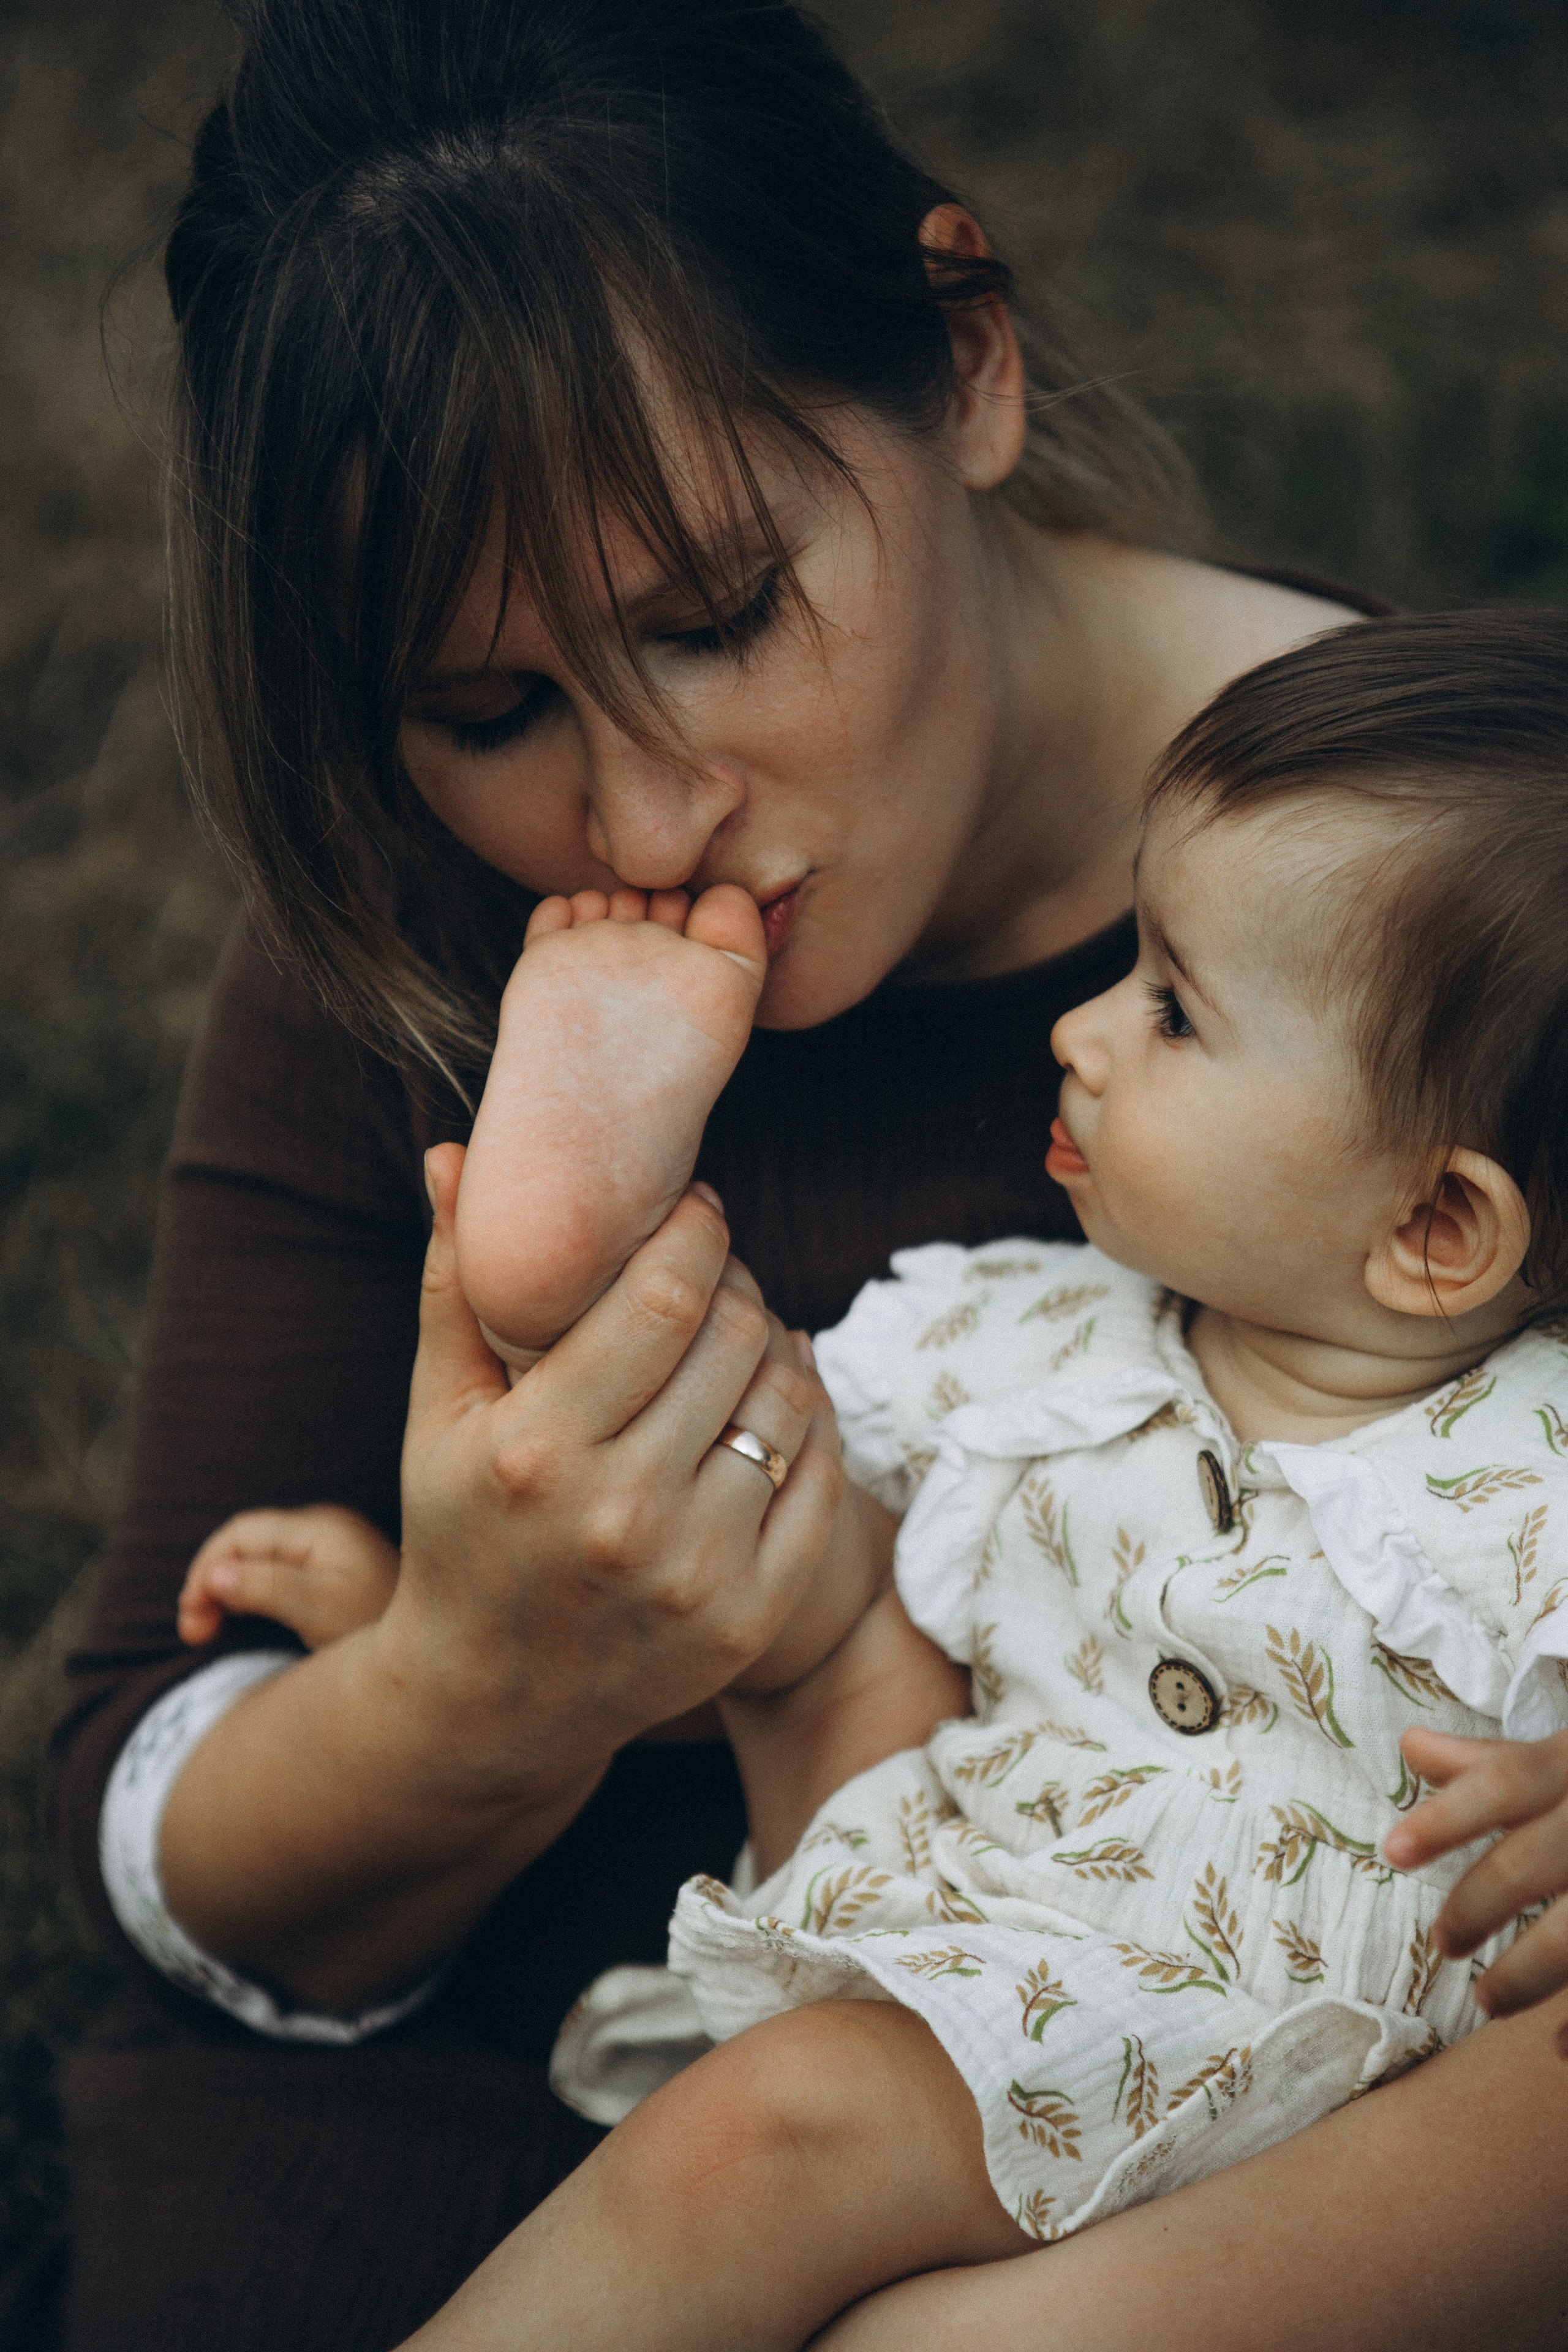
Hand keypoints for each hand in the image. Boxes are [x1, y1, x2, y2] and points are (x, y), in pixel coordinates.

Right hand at [177, 1505, 399, 1649]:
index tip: (191, 1619)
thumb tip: (213, 1576)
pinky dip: (247, 1596)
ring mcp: (329, 1551)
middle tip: (194, 1635)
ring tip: (205, 1633)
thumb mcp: (320, 1611)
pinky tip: (235, 1623)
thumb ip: (267, 1588)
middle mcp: (323, 1531)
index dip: (205, 1569)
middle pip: (245, 1545)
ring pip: (257, 1562)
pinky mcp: (332, 1576)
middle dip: (210, 1583)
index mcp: (321, 1528)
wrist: (440, 1648)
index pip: (241, 1533)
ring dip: (224, 1592)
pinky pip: (275, 1575)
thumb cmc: (382, 1627)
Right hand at [379, 1144, 847, 1779]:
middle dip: (734, 1281)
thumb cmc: (461, 1531)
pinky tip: (770, 1396)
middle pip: (735, 1337)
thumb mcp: (438, 1411)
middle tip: (715, 1272)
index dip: (696, 1233)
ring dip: (774, 1344)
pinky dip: (807, 1420)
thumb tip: (454, 1154)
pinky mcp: (748, 1617)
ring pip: (787, 1399)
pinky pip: (818, 1477)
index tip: (695, 1210)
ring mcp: (693, 1575)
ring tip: (737, 1333)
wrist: (493, 1700)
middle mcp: (620, 1515)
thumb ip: (456, 1281)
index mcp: (537, 1451)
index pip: (662, 1299)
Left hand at [1384, 1723, 1567, 2014]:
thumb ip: (1495, 1761)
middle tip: (1440, 1945)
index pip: (1508, 1780)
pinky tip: (1559, 2048)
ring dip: (1528, 1974)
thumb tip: (1411, 1746)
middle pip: (1533, 1860)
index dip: (1449, 1816)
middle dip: (1477, 1906)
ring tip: (1487, 2003)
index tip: (1391, 1852)